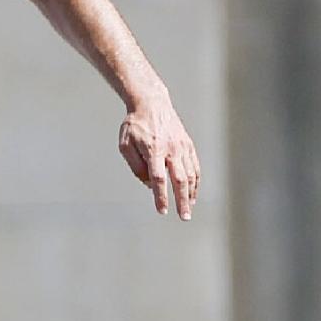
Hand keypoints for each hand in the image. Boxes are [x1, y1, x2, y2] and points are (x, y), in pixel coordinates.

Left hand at [117, 98, 199, 219]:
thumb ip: (136, 166)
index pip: (158, 178)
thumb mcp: (125, 144)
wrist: (152, 103)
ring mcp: (182, 147)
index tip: (162, 210)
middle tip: (184, 217)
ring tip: (188, 208)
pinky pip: (194, 166)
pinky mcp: (188, 145)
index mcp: (153, 149)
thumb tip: (150, 184)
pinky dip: (196, 181)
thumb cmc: (135, 125)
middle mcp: (171, 149)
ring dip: (191, 193)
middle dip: (182, 200)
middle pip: (180, 179)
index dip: (161, 196)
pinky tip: (192, 192)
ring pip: (190, 174)